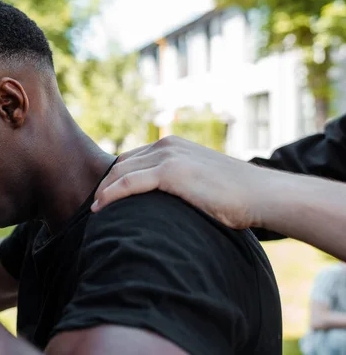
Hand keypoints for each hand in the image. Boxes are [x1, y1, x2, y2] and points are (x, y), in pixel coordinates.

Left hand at [93, 136, 273, 229]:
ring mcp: (168, 156)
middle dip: (104, 183)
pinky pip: (128, 183)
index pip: (132, 159)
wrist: (261, 195)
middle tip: (93, 204)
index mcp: (173, 145)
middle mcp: (167, 145)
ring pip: (120, 172)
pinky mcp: (170, 172)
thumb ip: (179, 182)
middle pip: (121, 164)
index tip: (103, 196)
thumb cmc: (235, 195)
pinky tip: (100, 209)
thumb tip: (162, 201)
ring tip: (93, 210)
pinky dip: (110, 195)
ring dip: (103, 191)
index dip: (114, 177)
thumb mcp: (201, 181)